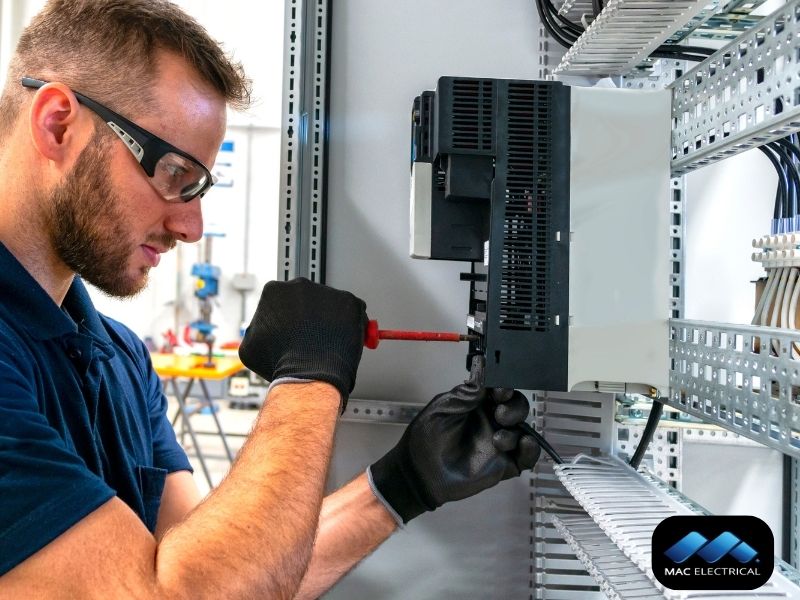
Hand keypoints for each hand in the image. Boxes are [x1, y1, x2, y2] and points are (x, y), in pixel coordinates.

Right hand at [239, 278, 367, 405]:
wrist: (309, 375)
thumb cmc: (281, 363)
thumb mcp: (250, 348)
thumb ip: (256, 331)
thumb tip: (261, 329)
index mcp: (274, 291)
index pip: (282, 301)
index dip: (288, 318)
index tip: (294, 330)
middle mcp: (300, 285)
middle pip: (307, 299)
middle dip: (310, 316)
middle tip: (312, 338)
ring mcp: (327, 292)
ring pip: (330, 305)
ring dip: (330, 321)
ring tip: (326, 344)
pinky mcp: (350, 301)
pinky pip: (352, 313)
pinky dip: (350, 326)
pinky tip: (341, 342)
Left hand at [367, 355, 539, 523]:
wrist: (420, 474)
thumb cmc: (425, 439)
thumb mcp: (444, 408)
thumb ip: (468, 391)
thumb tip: (483, 365)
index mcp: (477, 405)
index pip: (500, 390)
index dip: (504, 387)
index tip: (500, 390)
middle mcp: (490, 421)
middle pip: (516, 407)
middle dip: (514, 406)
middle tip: (499, 413)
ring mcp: (498, 443)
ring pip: (523, 429)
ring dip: (516, 429)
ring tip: (498, 439)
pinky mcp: (504, 464)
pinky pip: (527, 456)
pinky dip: (532, 449)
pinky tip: (524, 444)